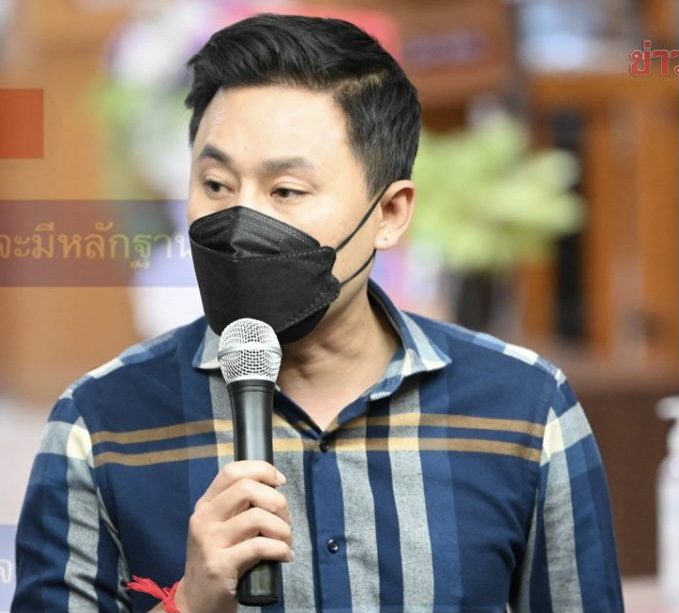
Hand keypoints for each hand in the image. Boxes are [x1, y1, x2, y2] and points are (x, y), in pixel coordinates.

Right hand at [174, 461, 292, 612]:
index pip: (232, 471)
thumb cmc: (219, 559)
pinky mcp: (220, 565)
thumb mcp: (222, 527)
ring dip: (282, 528)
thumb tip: (275, 490)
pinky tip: (284, 556)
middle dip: (277, 501)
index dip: (261, 470)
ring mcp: (210, 542)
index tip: (280, 481)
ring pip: (257, 517)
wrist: (197, 601)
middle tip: (285, 519)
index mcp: (206, 504)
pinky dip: (280, 549)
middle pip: (247, 488)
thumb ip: (240, 507)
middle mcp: (204, 518)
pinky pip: (259, 546)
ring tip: (286, 541)